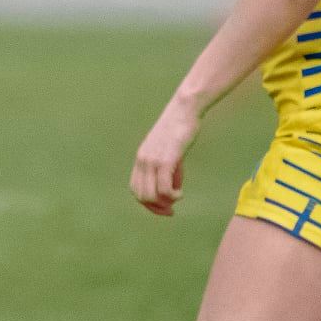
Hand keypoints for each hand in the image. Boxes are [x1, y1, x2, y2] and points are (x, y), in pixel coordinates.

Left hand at [131, 98, 200, 216]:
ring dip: (164, 204)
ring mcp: (152, 160)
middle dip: (156, 208)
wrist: (184, 110)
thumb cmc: (179, 130)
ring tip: (176, 199)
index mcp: (140, 159)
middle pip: (141, 196)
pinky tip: (180, 194)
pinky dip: (172, 197)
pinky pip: (164, 188)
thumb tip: (172, 192)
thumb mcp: (169, 153)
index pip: (136, 190)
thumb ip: (168, 172)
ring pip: (151, 195)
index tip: (163, 208)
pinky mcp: (165, 160)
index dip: (148, 204)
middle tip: (170, 210)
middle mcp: (142, 160)